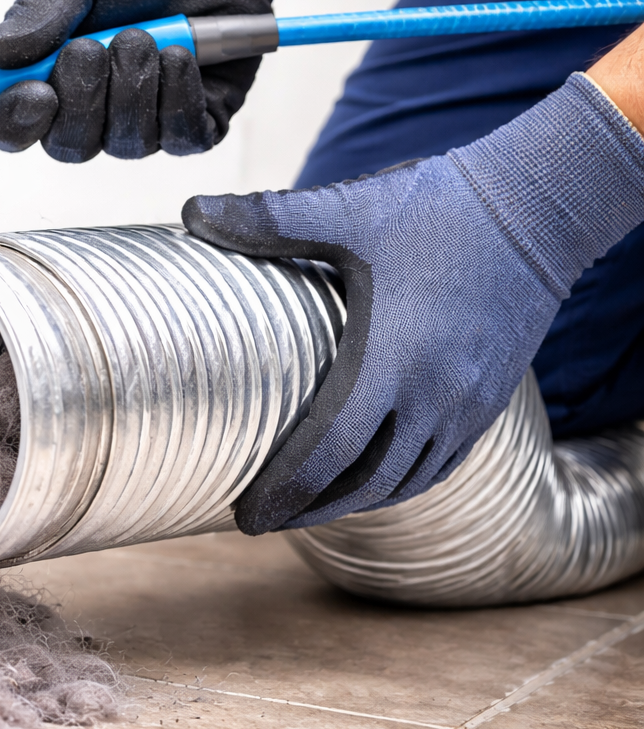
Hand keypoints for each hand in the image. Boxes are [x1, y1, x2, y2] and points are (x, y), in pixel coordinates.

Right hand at [0, 0, 304, 162]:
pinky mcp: (194, 122)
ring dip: (133, 85)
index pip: (10, 125)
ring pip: (125, 143)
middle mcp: (89, 109)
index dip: (13, 121)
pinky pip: (180, 137)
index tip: (35, 93)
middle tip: (92, 46)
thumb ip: (37, 13)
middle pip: (68, 145)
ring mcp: (141, 121)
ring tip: (145, 34)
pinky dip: (179, 95)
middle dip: (83, 97)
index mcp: (44, 76)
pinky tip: (181, 54)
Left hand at [183, 73, 643, 531]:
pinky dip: (398, 485)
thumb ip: (270, 219)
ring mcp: (468, 404)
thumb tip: (190, 209)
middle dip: (309, 509)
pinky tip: (368, 483)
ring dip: (352, 502)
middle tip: (259, 521)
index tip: (243, 514)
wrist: (539, 208)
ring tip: (302, 510)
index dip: (285, 490)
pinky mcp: (490, 400)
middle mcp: (435, 395)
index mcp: (393, 359)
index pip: (331, 451)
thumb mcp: (350, 209)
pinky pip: (440, 464)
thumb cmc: (438, 206)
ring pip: (406, 481)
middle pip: (365, 482)